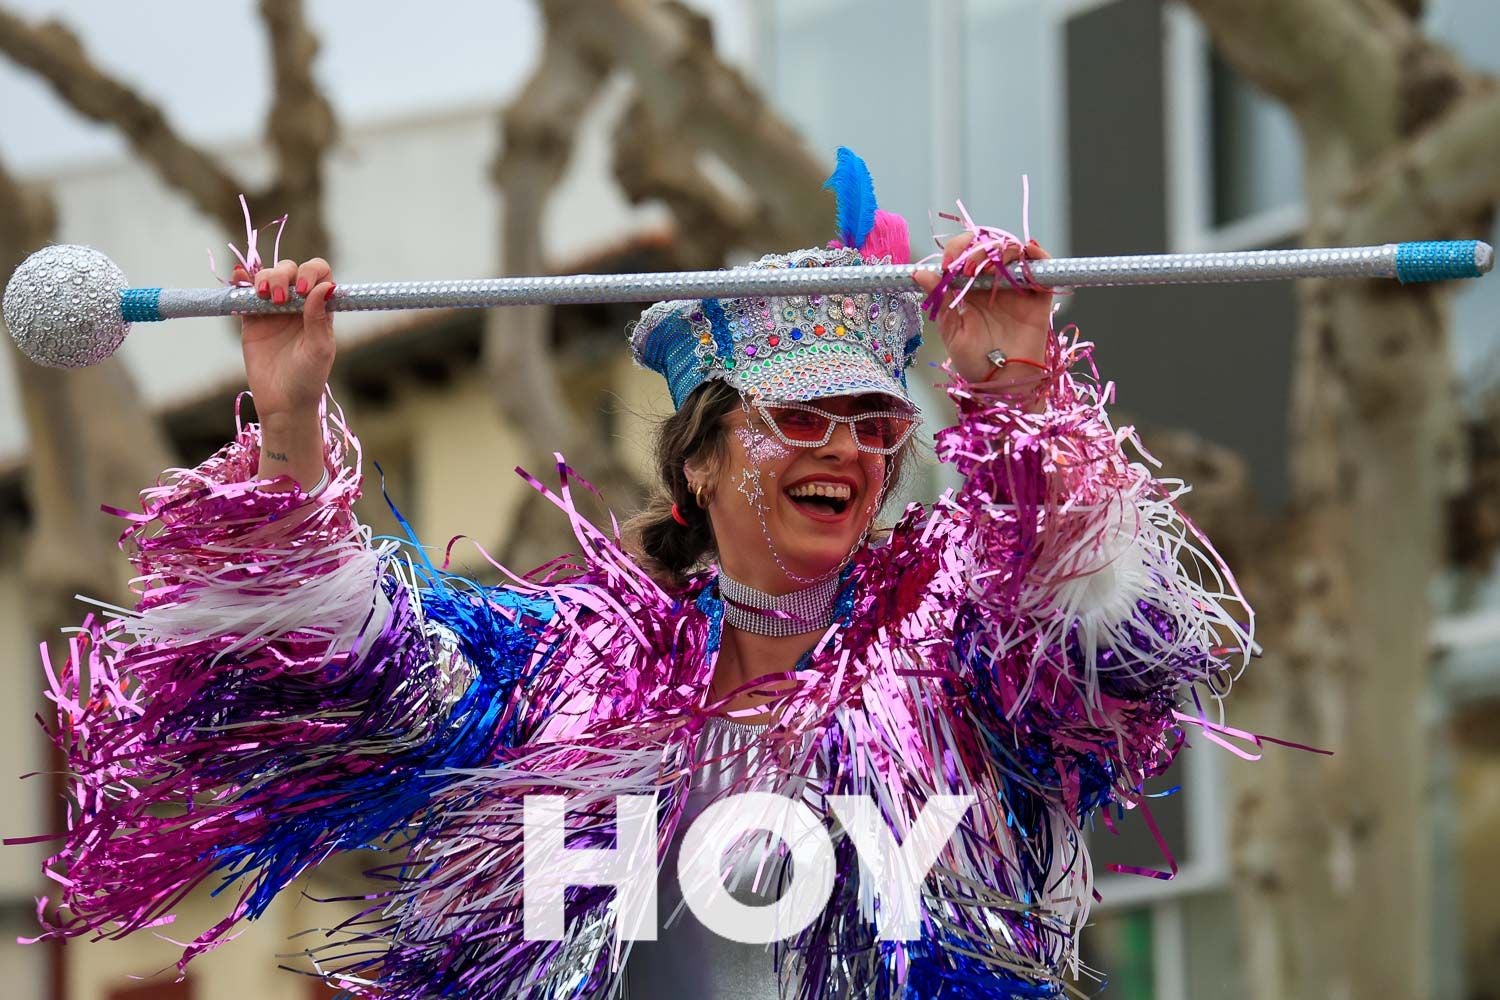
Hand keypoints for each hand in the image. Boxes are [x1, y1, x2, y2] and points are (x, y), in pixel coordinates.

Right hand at [233, 258, 336, 488]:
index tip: (302, 289)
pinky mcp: (251, 319)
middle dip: (283, 276)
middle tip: (279, 299)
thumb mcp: (319, 349)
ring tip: (264, 297)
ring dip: (264, 278)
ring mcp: (273, 310)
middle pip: (290, 271)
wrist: (282, 404)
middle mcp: (297, 305)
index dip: (311, 272)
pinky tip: (239, 279)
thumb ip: (319, 318)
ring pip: (268, 277)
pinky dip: (241, 282)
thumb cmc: (308, 379)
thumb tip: (326, 287)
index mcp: (319, 309)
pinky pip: (245, 294)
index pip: (320, 275)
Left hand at [913, 234, 1052, 385]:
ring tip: (990, 267)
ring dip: (1003, 249)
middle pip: (989, 246)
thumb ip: (940, 298)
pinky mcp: (1039, 296)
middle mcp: (993, 283)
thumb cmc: (974, 363)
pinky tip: (1026, 254)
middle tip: (969, 267)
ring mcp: (1017, 288)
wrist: (1001, 384)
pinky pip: (1042, 266)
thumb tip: (920, 272)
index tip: (949, 265)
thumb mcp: (952, 329)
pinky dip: (1037, 253)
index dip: (957, 250)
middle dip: (977, 249)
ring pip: (1014, 251)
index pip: (964, 253)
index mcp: (969, 288)